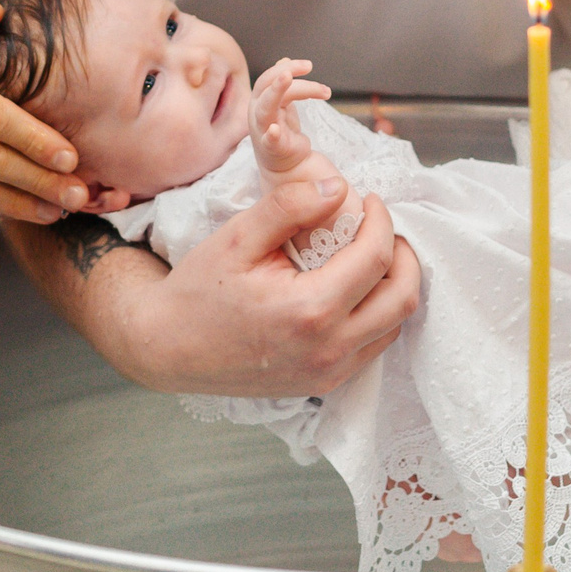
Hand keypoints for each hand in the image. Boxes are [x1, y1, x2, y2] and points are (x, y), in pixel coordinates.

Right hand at [113, 180, 422, 395]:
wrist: (168, 348)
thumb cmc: (198, 291)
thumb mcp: (238, 236)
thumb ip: (290, 206)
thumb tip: (340, 188)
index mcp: (309, 310)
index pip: (376, 259)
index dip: (381, 221)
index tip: (369, 200)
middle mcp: (328, 349)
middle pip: (402, 299)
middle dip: (402, 255)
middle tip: (381, 228)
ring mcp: (329, 373)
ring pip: (393, 327)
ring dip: (392, 286)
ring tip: (367, 254)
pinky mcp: (324, 383)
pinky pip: (372, 346)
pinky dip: (376, 314)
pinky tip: (350, 288)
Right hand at [249, 58, 328, 169]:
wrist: (284, 164)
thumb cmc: (282, 130)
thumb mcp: (284, 104)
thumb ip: (283, 84)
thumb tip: (284, 61)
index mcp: (262, 100)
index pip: (269, 77)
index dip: (288, 67)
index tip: (309, 65)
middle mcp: (258, 111)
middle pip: (266, 87)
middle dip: (284, 73)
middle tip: (308, 66)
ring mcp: (262, 130)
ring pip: (265, 107)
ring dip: (276, 91)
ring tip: (288, 78)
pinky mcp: (272, 148)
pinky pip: (269, 140)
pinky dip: (271, 134)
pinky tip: (275, 130)